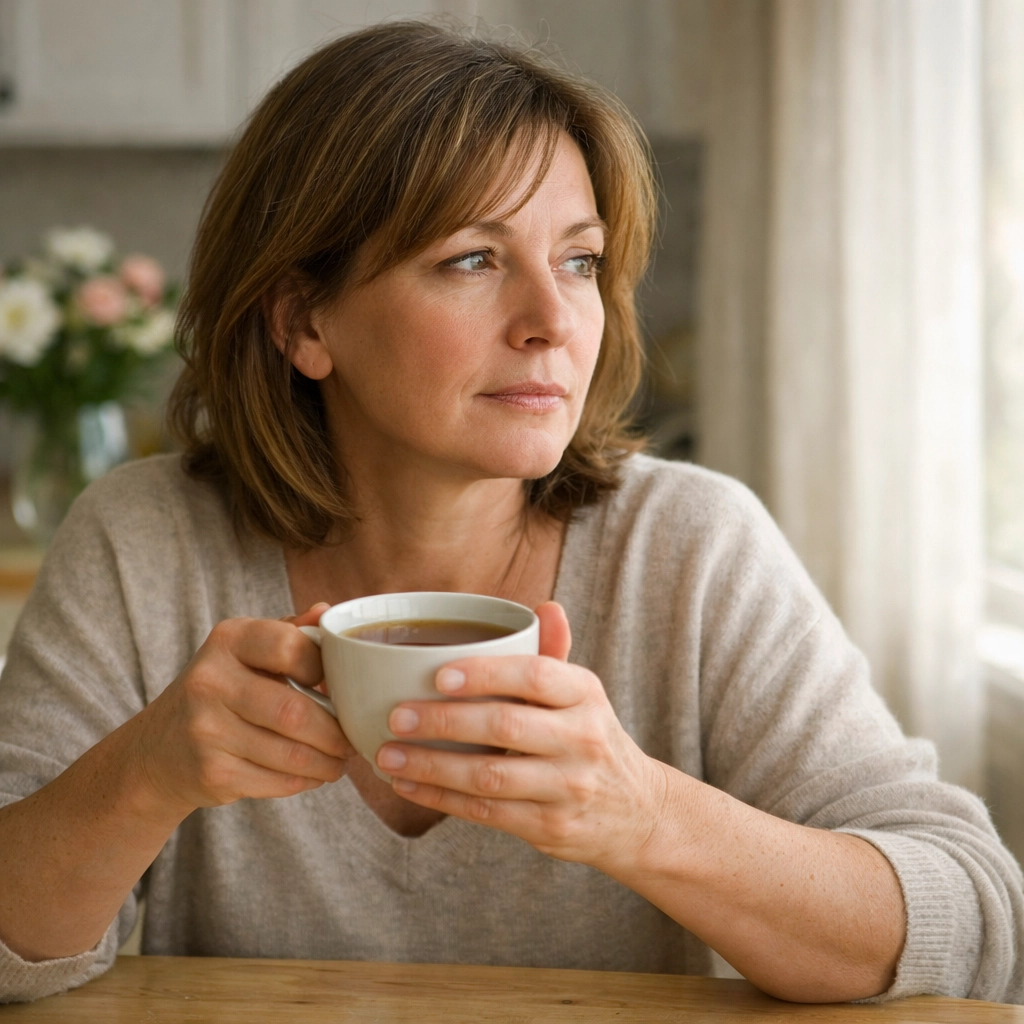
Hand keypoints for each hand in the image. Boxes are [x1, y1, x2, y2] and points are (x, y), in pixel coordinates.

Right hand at [128, 603, 355, 819]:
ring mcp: (206, 730)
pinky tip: (314, 775)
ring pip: (291, 754)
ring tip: (340, 760)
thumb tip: (328, 611)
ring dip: (327, 762)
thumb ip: (288, 632)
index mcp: (228, 640)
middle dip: (336, 732)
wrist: (157, 751)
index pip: (291, 647)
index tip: (337, 685)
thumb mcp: (244, 651)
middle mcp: (210, 681)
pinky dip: (305, 782)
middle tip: (352, 739)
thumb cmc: (220, 692)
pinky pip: (277, 781)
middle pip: (295, 712)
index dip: (324, 669)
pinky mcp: (211, 773)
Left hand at [374, 601, 668, 870]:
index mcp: (585, 694)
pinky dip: (441, 800)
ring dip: (431, 766)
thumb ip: (554, 654)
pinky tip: (408, 787)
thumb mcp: (582, 694)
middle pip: (505, 726)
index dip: (486, 673)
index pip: (537, 674)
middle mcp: (582, 739)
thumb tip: (545, 607)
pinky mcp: (550, 828)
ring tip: (388, 755)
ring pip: (489, 776)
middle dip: (443, 722)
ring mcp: (567, 787)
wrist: (637, 812)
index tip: (438, 675)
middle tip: (396, 716)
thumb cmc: (589, 739)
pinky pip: (487, 814)